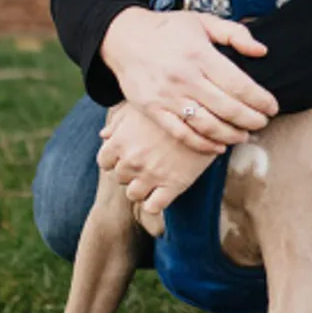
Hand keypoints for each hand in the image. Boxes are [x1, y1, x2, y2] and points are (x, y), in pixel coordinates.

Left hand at [98, 103, 212, 216]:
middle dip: (130, 172)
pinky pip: (153, 207)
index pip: (104, 162)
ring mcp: (152, 174)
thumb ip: (118, 122)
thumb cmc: (171, 105)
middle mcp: (132, 160)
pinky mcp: (174, 185)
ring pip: (133, 195)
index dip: (115, 160)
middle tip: (147, 162)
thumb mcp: (141, 107)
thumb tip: (104, 135)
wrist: (207, 112)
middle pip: (120, 177)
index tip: (127, 155)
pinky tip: (164, 191)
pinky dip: (155, 203)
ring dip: (141, 188)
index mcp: (120, 141)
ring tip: (155, 177)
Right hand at [100, 6, 277, 152]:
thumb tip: (262, 51)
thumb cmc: (168, 29)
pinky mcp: (153, 111)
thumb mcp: (202, 21)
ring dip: (231, 135)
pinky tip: (218, 146)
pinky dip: (203, 145)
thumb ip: (235, 33)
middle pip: (227, 108)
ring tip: (244, 135)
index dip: (260, 100)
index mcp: (200, 55)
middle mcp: (184, 77)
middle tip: (263, 122)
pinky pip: (182, 134)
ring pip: (207, 125)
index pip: (239, 84)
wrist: (124, 38)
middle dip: (252, 120)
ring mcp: (167, 97)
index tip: (272, 107)